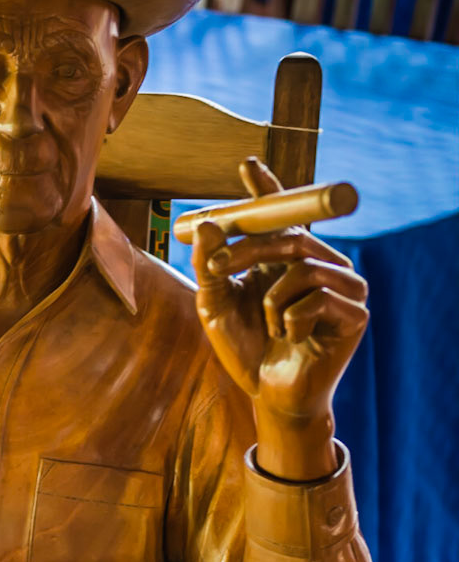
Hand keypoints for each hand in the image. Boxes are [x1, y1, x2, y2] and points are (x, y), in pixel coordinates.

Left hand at [193, 156, 367, 480]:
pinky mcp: (355, 314)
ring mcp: (344, 288)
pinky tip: (292, 339)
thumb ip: (210, 268)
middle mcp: (322, 265)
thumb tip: (206, 224)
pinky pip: (316, 299)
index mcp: (289, 260)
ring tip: (270, 326)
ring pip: (302, 268)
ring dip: (271, 300)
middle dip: (249, 248)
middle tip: (218, 266)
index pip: (281, 217)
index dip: (267, 190)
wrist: (269, 396)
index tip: (247, 165)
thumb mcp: (216, 306)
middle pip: (289, 236)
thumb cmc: (246, 350)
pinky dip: (290, 321)